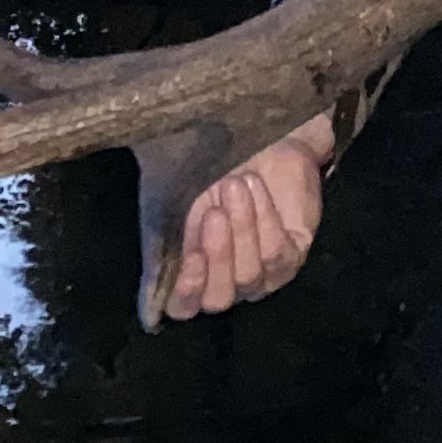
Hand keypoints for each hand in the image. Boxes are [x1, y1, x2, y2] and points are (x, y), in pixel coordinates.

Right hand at [163, 113, 332, 318]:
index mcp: (190, 274)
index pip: (183, 307)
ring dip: (242, 228)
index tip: (192, 255)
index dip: (187, 290)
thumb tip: (149, 312)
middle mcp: (226, 281)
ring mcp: (261, 273)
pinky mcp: (292, 254)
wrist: (251, 129)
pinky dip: (264, 220)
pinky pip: (278, 255)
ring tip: (235, 185)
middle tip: (213, 212)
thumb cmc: (201, 168)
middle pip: (219, 298)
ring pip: (250, 275)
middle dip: (217, 256)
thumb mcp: (168, 202)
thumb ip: (159, 253)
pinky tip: (256, 188)